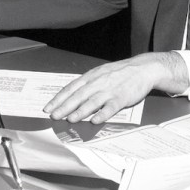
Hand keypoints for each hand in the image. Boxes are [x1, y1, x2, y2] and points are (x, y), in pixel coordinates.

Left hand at [43, 52, 188, 123]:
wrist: (142, 69)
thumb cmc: (119, 73)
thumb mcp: (100, 74)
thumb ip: (87, 84)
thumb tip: (72, 96)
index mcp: (90, 76)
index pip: (70, 88)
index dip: (58, 98)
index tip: (48, 107)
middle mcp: (97, 83)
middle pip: (78, 96)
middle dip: (64, 107)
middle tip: (53, 116)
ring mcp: (109, 90)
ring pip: (92, 102)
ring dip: (80, 112)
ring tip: (70, 119)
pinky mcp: (121, 98)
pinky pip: (110, 107)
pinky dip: (102, 114)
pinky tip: (95, 121)